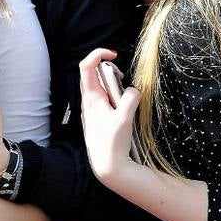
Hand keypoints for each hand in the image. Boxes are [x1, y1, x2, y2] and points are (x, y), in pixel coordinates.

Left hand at [79, 48, 139, 183]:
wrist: (107, 167)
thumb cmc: (112, 143)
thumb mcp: (125, 118)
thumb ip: (130, 98)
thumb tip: (133, 90)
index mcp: (91, 98)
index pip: (86, 66)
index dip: (98, 54)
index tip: (115, 55)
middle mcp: (88, 102)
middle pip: (94, 74)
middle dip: (110, 71)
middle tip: (123, 79)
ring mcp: (91, 110)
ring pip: (100, 87)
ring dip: (113, 86)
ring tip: (124, 98)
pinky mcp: (97, 118)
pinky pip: (104, 99)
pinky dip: (114, 98)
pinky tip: (122, 111)